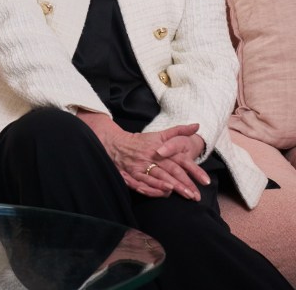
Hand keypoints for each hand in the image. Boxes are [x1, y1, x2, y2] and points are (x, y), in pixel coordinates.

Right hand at [78, 112, 208, 200]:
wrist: (115, 143)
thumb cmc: (141, 141)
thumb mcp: (160, 134)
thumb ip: (178, 131)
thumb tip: (197, 125)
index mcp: (162, 148)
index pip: (181, 160)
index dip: (194, 170)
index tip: (205, 181)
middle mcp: (153, 157)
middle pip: (172, 170)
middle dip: (185, 183)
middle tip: (196, 195)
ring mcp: (142, 166)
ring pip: (160, 177)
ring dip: (173, 187)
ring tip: (185, 195)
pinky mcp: (132, 174)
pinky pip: (143, 183)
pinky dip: (153, 188)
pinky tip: (163, 193)